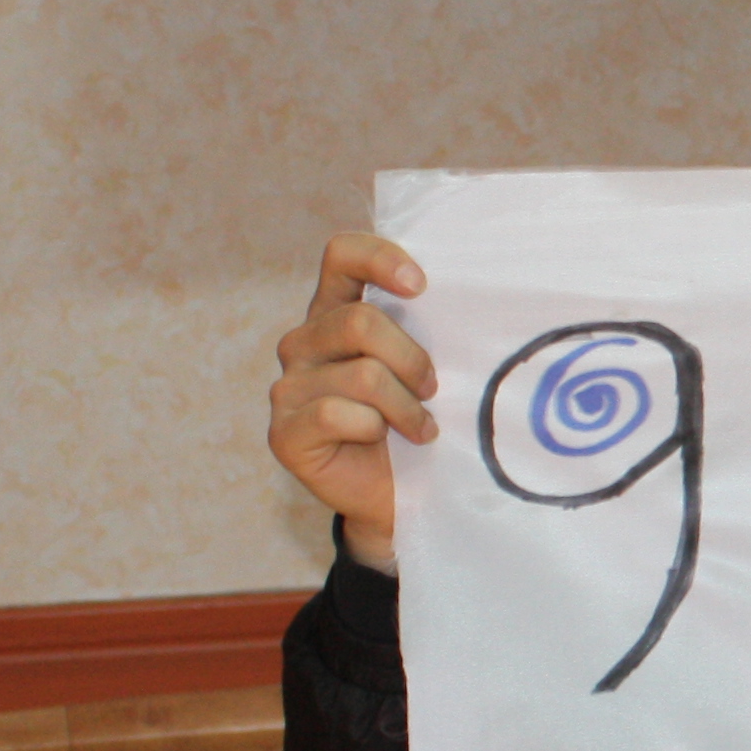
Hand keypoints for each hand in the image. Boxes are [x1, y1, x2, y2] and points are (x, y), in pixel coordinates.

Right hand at [268, 232, 434, 569]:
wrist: (398, 496)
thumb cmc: (416, 423)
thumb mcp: (424, 368)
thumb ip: (424, 328)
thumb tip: (467, 295)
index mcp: (335, 312)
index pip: (341, 255)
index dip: (380, 259)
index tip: (422, 285)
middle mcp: (304, 342)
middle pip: (360, 322)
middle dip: (413, 359)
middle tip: (434, 389)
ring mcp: (288, 387)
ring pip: (361, 374)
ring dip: (406, 406)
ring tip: (421, 427)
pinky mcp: (284, 431)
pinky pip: (335, 413)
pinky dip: (375, 429)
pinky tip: (387, 443)